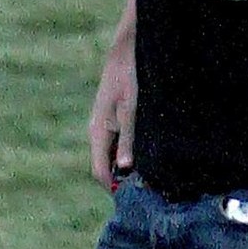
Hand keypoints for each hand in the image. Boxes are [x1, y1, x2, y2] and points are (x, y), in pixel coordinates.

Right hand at [88, 32, 136, 189]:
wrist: (124, 53)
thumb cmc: (129, 79)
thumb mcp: (131, 110)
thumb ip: (128, 139)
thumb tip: (125, 168)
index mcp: (98, 133)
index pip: (100, 173)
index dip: (115, 188)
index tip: (138, 195)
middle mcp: (96, 133)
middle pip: (105, 168)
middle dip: (123, 179)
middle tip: (149, 184)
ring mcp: (102, 127)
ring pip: (111, 157)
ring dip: (126, 166)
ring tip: (151, 169)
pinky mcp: (110, 121)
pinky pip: (116, 145)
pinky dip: (128, 153)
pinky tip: (147, 151)